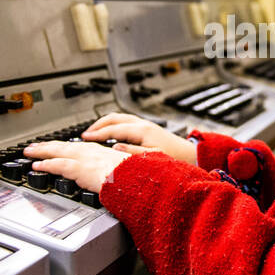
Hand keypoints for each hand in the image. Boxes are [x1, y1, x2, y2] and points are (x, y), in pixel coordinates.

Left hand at [22, 140, 133, 194]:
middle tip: (34, 146)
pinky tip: (37, 166)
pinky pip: (59, 165)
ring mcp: (85, 159)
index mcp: (101, 152)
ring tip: (29, 152)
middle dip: (47, 146)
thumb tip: (110, 176)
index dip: (63, 147)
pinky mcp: (81, 169)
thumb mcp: (124, 170)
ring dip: (42, 152)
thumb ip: (113, 171)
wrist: (140, 178)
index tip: (54, 146)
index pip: (77, 147)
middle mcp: (91, 152)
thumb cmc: (136, 176)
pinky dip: (47, 165)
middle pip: (64, 146)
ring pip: (58, 152)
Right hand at [79, 113, 197, 165]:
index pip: (113, 130)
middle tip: (85, 134)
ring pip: (118, 117)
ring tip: (93, 132)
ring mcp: (143, 123)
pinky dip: (112, 124)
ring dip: (104, 123)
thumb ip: (132, 152)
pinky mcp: (145, 126)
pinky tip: (109, 132)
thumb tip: (115, 147)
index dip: (97, 134)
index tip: (85, 138)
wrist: (189, 153)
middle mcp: (141, 124)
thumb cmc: (174, 156)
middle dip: (97, 125)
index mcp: (141, 130)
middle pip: (113, 118)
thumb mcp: (152, 157)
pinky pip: (124, 120)